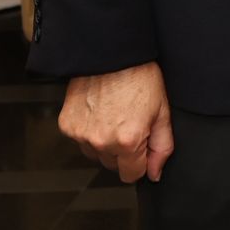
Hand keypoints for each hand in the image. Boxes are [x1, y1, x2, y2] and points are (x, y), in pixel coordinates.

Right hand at [59, 62, 173, 182]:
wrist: (111, 55)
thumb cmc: (139, 77)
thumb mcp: (162, 111)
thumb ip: (162, 147)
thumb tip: (156, 172)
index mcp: (127, 140)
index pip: (131, 174)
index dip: (141, 163)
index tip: (143, 148)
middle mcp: (101, 141)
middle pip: (113, 165)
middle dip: (123, 151)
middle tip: (130, 124)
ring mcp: (81, 134)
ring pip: (95, 153)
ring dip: (105, 142)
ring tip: (115, 115)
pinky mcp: (67, 125)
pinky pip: (80, 139)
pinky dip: (90, 131)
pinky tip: (100, 112)